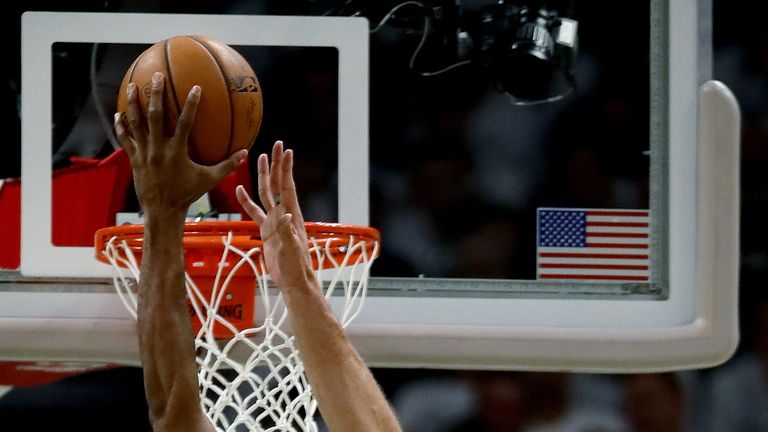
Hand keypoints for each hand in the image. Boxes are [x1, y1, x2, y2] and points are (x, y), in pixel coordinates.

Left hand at [115, 72, 246, 216]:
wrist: (162, 210)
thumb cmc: (188, 194)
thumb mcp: (209, 180)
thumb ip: (227, 165)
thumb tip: (244, 153)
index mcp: (177, 152)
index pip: (185, 123)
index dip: (191, 105)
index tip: (195, 87)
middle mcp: (158, 149)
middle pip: (155, 116)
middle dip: (155, 94)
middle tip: (157, 76)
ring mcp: (144, 153)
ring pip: (136, 123)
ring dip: (134, 103)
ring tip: (133, 86)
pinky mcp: (134, 159)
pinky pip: (125, 139)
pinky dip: (122, 125)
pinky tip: (119, 113)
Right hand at [236, 141, 312, 289]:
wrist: (293, 280)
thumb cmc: (296, 266)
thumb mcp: (292, 249)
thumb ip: (287, 232)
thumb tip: (284, 214)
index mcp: (290, 216)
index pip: (287, 187)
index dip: (286, 169)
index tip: (285, 151)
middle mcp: (283, 214)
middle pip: (277, 184)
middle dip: (276, 165)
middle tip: (276, 144)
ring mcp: (274, 221)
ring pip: (266, 194)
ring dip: (263, 176)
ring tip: (259, 159)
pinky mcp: (266, 231)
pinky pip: (254, 212)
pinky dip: (246, 201)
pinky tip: (239, 190)